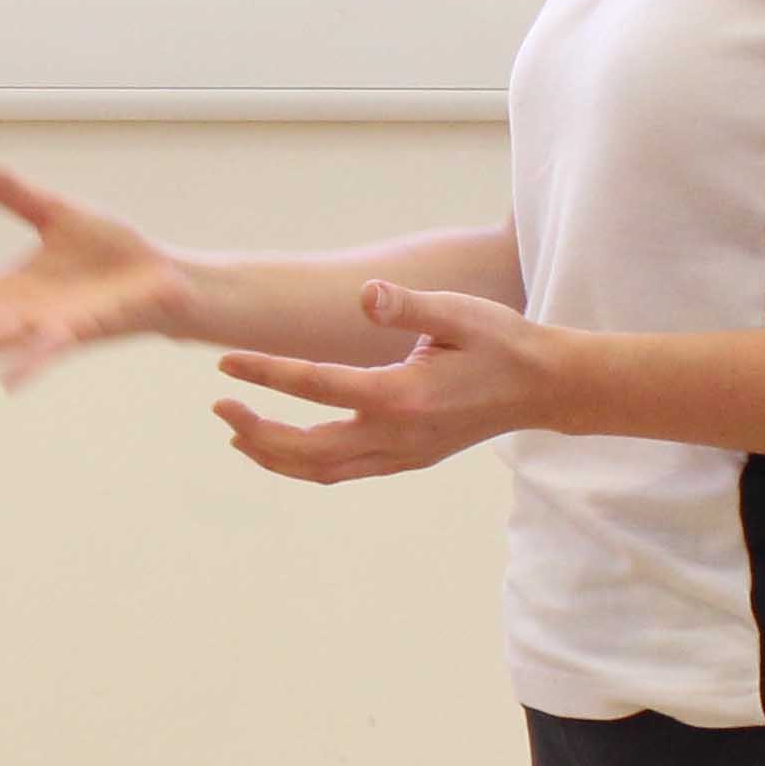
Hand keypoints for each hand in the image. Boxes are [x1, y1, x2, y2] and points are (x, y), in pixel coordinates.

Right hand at [0, 160, 191, 394]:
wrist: (165, 277)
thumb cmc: (113, 251)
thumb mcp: (55, 210)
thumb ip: (13, 194)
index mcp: (4, 288)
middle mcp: (16, 312)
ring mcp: (46, 324)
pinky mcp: (81, 329)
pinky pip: (49, 348)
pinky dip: (27, 363)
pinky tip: (6, 382)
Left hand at [211, 281, 562, 482]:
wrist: (545, 388)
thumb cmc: (501, 341)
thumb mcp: (458, 312)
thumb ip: (408, 306)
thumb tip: (365, 294)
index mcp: (402, 396)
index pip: (314, 386)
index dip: (265, 373)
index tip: (223, 362)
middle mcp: (397, 435)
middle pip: (306, 447)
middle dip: (255, 430)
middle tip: (219, 406)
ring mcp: (402, 455)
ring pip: (322, 470)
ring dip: (274, 456)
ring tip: (236, 434)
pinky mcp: (408, 460)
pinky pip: (343, 471)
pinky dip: (305, 464)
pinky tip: (283, 447)